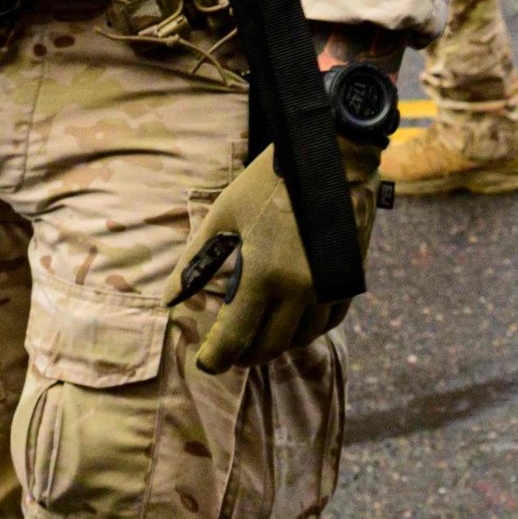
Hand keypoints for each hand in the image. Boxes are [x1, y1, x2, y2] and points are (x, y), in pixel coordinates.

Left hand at [175, 140, 383, 371]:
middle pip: (269, 347)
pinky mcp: (350, 279)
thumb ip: (196, 260)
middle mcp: (298, 290)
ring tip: (258, 332)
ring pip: (301, 338)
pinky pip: (328, 322)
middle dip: (245, 355)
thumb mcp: (225, 214)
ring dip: (276, 342)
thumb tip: (168, 299)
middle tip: (229, 350)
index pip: (235, 338)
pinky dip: (306, 329)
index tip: (205, 362)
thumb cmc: (270, 181)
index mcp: (262, 274)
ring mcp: (328, 287)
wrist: (333, 156)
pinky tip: (291, 319)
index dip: (216, 358)